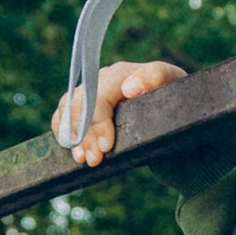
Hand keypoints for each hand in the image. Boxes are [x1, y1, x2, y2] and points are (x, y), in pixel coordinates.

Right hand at [52, 56, 185, 165]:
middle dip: (84, 135)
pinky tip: (74, 151)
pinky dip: (64, 133)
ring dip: (73, 136)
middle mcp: (101, 80)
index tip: (106, 147)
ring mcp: (90, 93)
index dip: (97, 122)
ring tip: (84, 159)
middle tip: (95, 160)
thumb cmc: (173, 95)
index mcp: (120, 74)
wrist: (170, 108)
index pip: (98, 95)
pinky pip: (63, 115)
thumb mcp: (172, 83)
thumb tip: (130, 87)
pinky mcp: (84, 107)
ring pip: (68, 109)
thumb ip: (156, 77)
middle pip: (79, 104)